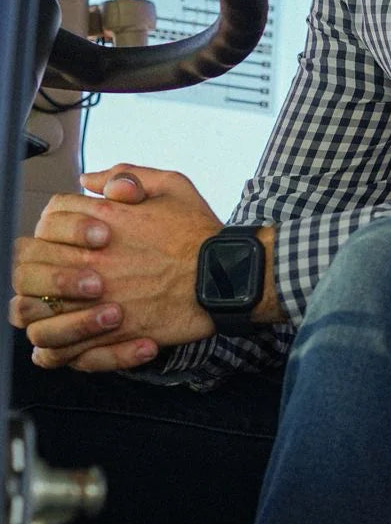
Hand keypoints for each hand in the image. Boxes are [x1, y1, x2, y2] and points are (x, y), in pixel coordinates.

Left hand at [10, 165, 219, 371]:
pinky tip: (66, 341)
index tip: (68, 236)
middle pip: (32, 262)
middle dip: (38, 265)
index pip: (50, 217)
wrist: (226, 278)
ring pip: (37, 310)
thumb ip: (126, 175)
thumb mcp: (171, 185)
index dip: (55, 225)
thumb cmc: (200, 233)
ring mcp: (98, 298)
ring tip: (55, 309)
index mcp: (105, 220)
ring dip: (40, 308)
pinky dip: (58, 346)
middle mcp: (94, 258)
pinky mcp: (111, 333)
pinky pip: (64, 348)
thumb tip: (89, 180)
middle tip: (54, 273)